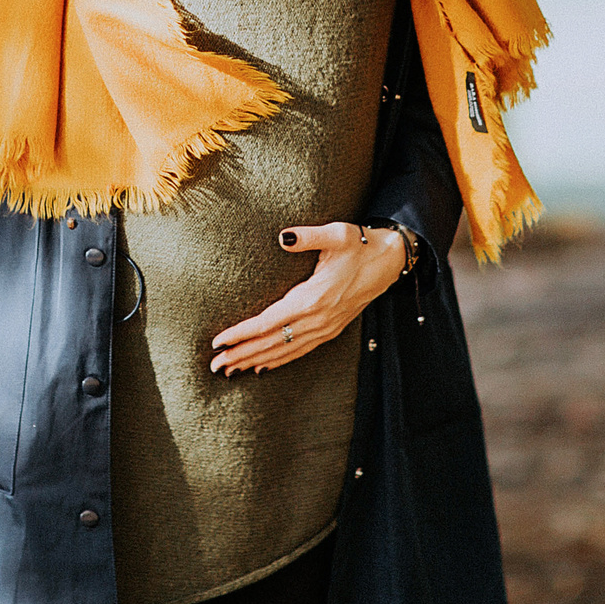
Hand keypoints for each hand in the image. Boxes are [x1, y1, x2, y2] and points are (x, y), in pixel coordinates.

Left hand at [210, 222, 408, 375]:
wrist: (390, 262)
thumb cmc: (361, 245)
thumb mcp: (338, 234)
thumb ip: (309, 236)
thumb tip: (284, 237)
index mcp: (314, 298)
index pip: (269, 322)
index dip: (242, 333)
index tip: (219, 341)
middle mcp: (318, 319)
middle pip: (272, 342)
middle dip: (242, 354)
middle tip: (215, 365)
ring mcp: (325, 328)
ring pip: (284, 351)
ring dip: (256, 361)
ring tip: (230, 369)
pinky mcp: (330, 330)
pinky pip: (300, 351)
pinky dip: (278, 360)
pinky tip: (262, 366)